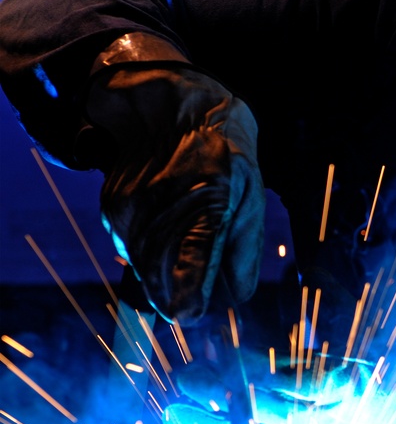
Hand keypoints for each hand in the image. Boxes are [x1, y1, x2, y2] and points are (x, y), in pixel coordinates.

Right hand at [85, 65, 264, 322]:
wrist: (173, 111)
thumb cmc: (226, 158)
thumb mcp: (251, 197)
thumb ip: (244, 250)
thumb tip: (236, 296)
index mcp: (211, 198)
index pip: (196, 256)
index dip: (192, 291)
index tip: (189, 312)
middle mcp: (166, 204)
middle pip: (163, 277)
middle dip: (180, 297)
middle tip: (194, 303)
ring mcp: (134, 207)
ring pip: (146, 269)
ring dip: (164, 278)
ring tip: (185, 253)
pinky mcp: (114, 210)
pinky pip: (132, 253)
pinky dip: (150, 256)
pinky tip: (165, 232)